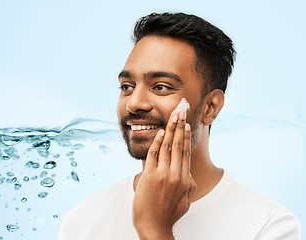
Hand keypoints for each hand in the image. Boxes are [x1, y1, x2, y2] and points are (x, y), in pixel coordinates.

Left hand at [132, 110, 197, 239]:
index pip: (185, 152)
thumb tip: (188, 172)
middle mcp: (176, 174)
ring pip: (167, 147)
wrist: (154, 226)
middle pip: (178, 145)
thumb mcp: (186, 200)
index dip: (186, 136)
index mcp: (185, 179)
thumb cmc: (169, 214)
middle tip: (181, 112)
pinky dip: (157, 142)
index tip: (187, 124)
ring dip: (170, 129)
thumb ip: (189, 184)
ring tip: (173, 116)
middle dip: (180, 126)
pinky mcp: (150, 176)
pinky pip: (153, 155)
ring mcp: (163, 175)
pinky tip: (160, 132)